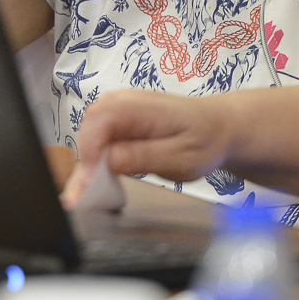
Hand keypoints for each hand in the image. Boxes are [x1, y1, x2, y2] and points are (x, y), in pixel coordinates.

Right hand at [62, 89, 234, 206]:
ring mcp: (120, 107)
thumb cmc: (203, 142)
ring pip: (90, 131)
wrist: (217, 127)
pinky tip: (96, 179)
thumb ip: (144, 157)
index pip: (101, 120)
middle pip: (89, 125)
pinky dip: (94, 158)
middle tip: (81, 198)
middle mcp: (125, 100)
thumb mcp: (181, 157)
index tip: (90, 184)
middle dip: (83, 162)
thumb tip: (109, 160)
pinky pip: (99, 135)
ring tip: (85, 193)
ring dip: (86, 162)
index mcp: (142, 107)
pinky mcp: (120, 119)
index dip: (90, 151)